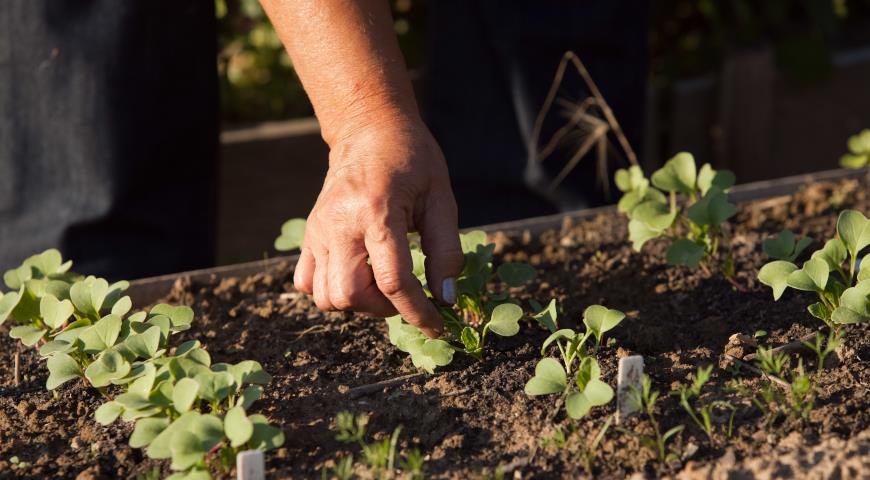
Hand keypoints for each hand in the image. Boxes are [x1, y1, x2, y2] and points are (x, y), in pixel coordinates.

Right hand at [293, 118, 463, 337]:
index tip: (436, 325)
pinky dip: (330, 291)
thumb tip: (446, 297)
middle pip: (350, 295)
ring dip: (358, 303)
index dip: (418, 311)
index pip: (393, 281)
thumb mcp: (440, 198)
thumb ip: (446, 250)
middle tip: (405, 294)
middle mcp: (340, 224)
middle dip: (383, 308)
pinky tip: (356, 275)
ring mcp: (318, 230)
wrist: (367, 129)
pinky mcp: (308, 234)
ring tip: (381, 282)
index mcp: (377, 212)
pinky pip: (306, 282)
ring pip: (326, 296)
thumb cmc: (411, 159)